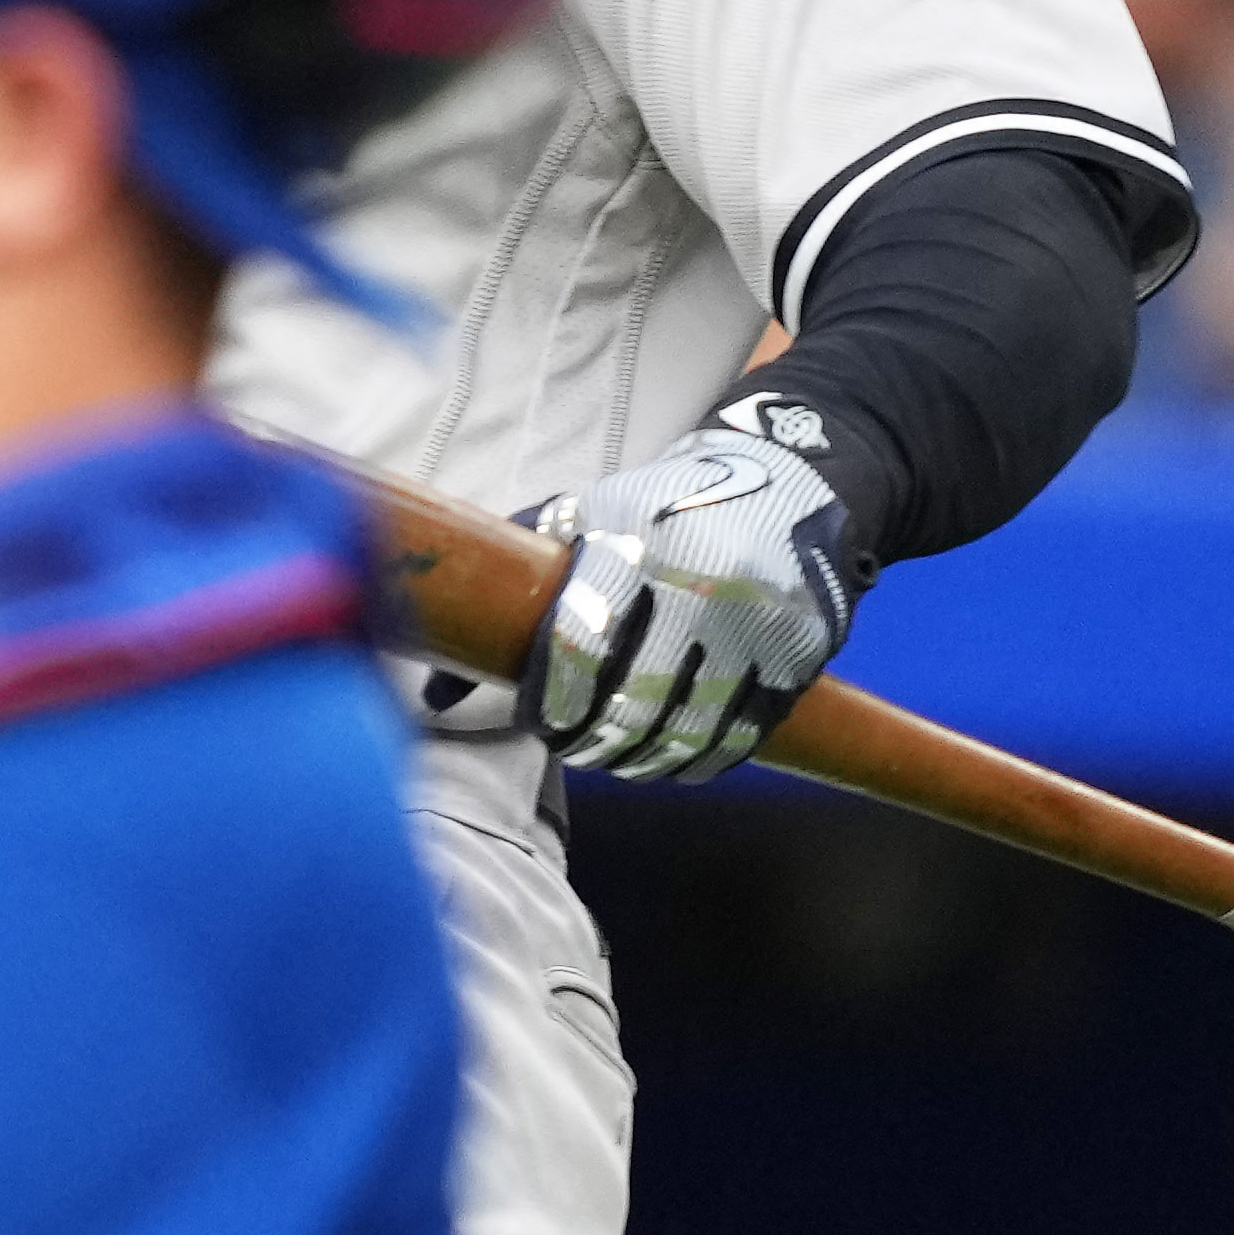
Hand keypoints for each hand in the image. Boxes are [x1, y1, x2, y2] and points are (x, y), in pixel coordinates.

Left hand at [523, 402, 869, 784]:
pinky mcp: (798, 654)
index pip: (578, 646)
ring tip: (614, 754)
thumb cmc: (665, 505)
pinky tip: (671, 759)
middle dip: (589, 738)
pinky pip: (740, 734)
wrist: (795, 475)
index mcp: (636, 545)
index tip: (540, 717)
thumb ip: (514, 588)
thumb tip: (435, 695)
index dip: (551, 699)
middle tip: (572, 743)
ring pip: (686, 729)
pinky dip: (699, 759)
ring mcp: (756, 625)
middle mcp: (700, 586)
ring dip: (639, 758)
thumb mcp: (592, 517)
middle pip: (630, 701)